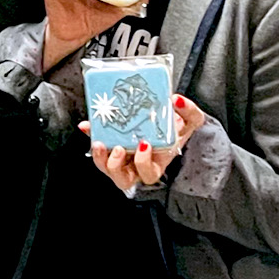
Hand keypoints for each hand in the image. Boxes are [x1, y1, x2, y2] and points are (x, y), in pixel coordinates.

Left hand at [81, 93, 206, 191]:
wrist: (169, 121)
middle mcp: (136, 164)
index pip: (148, 173)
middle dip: (115, 167)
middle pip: (122, 179)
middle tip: (117, 148)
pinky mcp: (110, 144)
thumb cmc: (178, 128)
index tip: (144, 144)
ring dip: (100, 158)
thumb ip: (189, 111)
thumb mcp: (190, 120)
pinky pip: (97, 146)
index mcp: (156, 162)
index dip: (143, 163)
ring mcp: (122, 156)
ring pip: (107, 168)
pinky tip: (87, 125)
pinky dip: (91, 135)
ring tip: (98, 141)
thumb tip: (177, 100)